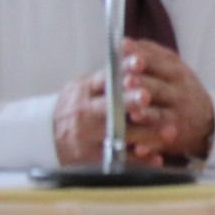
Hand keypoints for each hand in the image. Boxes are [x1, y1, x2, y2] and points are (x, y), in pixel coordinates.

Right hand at [51, 70, 175, 163]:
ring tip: (170, 131)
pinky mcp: (92, 155)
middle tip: (148, 96)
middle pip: (110, 106)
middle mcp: (85, 112)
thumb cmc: (73, 105)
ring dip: (146, 134)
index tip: (140, 63)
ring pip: (119, 134)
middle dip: (130, 101)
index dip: (123, 70)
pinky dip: (139, 160)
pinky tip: (157, 159)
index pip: (104, 78)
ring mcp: (88, 135)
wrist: (45, 136)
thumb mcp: (83, 87)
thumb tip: (134, 53)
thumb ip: (106, 76)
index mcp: (84, 90)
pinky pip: (118, 159)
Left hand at [118, 39, 214, 162]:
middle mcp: (179, 93)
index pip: (158, 62)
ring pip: (159, 116)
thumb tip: (124, 42)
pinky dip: (151, 146)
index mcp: (176, 72)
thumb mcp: (173, 67)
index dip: (141, 56)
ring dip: (146, 114)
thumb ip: (151, 54)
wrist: (207, 119)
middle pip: (158, 88)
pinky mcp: (174, 137)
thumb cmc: (180, 88)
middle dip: (143, 84)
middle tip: (126, 80)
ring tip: (133, 114)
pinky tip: (139, 149)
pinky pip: (160, 143)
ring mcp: (177, 116)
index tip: (124, 49)